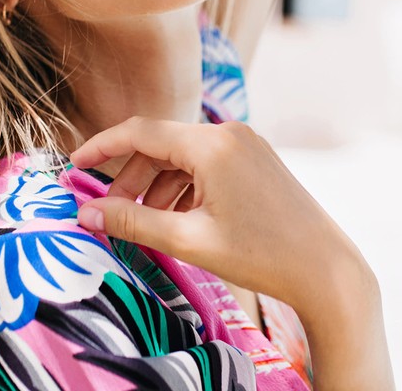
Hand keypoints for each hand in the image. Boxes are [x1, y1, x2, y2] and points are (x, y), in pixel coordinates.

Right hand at [71, 117, 358, 304]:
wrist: (326, 270)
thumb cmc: (261, 255)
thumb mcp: (189, 240)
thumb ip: (133, 221)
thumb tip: (86, 213)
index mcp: (211, 144)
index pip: (141, 132)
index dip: (103, 146)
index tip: (74, 164)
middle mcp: (229, 133)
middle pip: (162, 144)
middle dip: (131, 175)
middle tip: (110, 211)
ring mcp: (246, 144)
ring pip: (184, 155)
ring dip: (157, 184)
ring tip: (145, 221)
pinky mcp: (255, 158)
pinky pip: (206, 163)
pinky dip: (184, 186)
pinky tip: (177, 216)